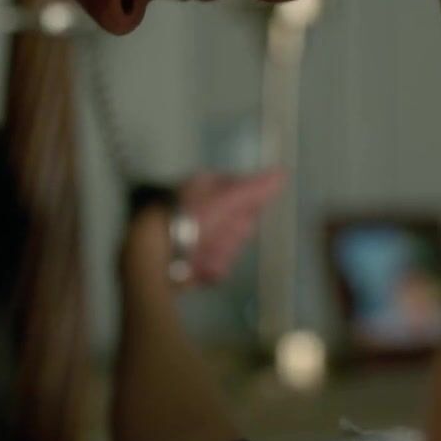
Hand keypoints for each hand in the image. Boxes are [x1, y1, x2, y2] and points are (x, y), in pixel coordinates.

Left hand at [175, 169, 286, 286]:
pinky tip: (200, 267)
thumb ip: (255, 188)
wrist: (157, 254)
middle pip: (237, 223)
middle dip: (232, 232)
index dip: (248, 205)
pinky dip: (211, 267)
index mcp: (204, 186)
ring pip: (228, 246)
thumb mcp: (227, 199)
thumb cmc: (191, 218)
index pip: (241, 193)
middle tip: (220, 233)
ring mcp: (197, 235)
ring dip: (222, 251)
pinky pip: (217, 266)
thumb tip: (283, 172)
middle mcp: (201, 208)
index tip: (249, 212)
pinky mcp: (193, 261)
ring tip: (205, 252)